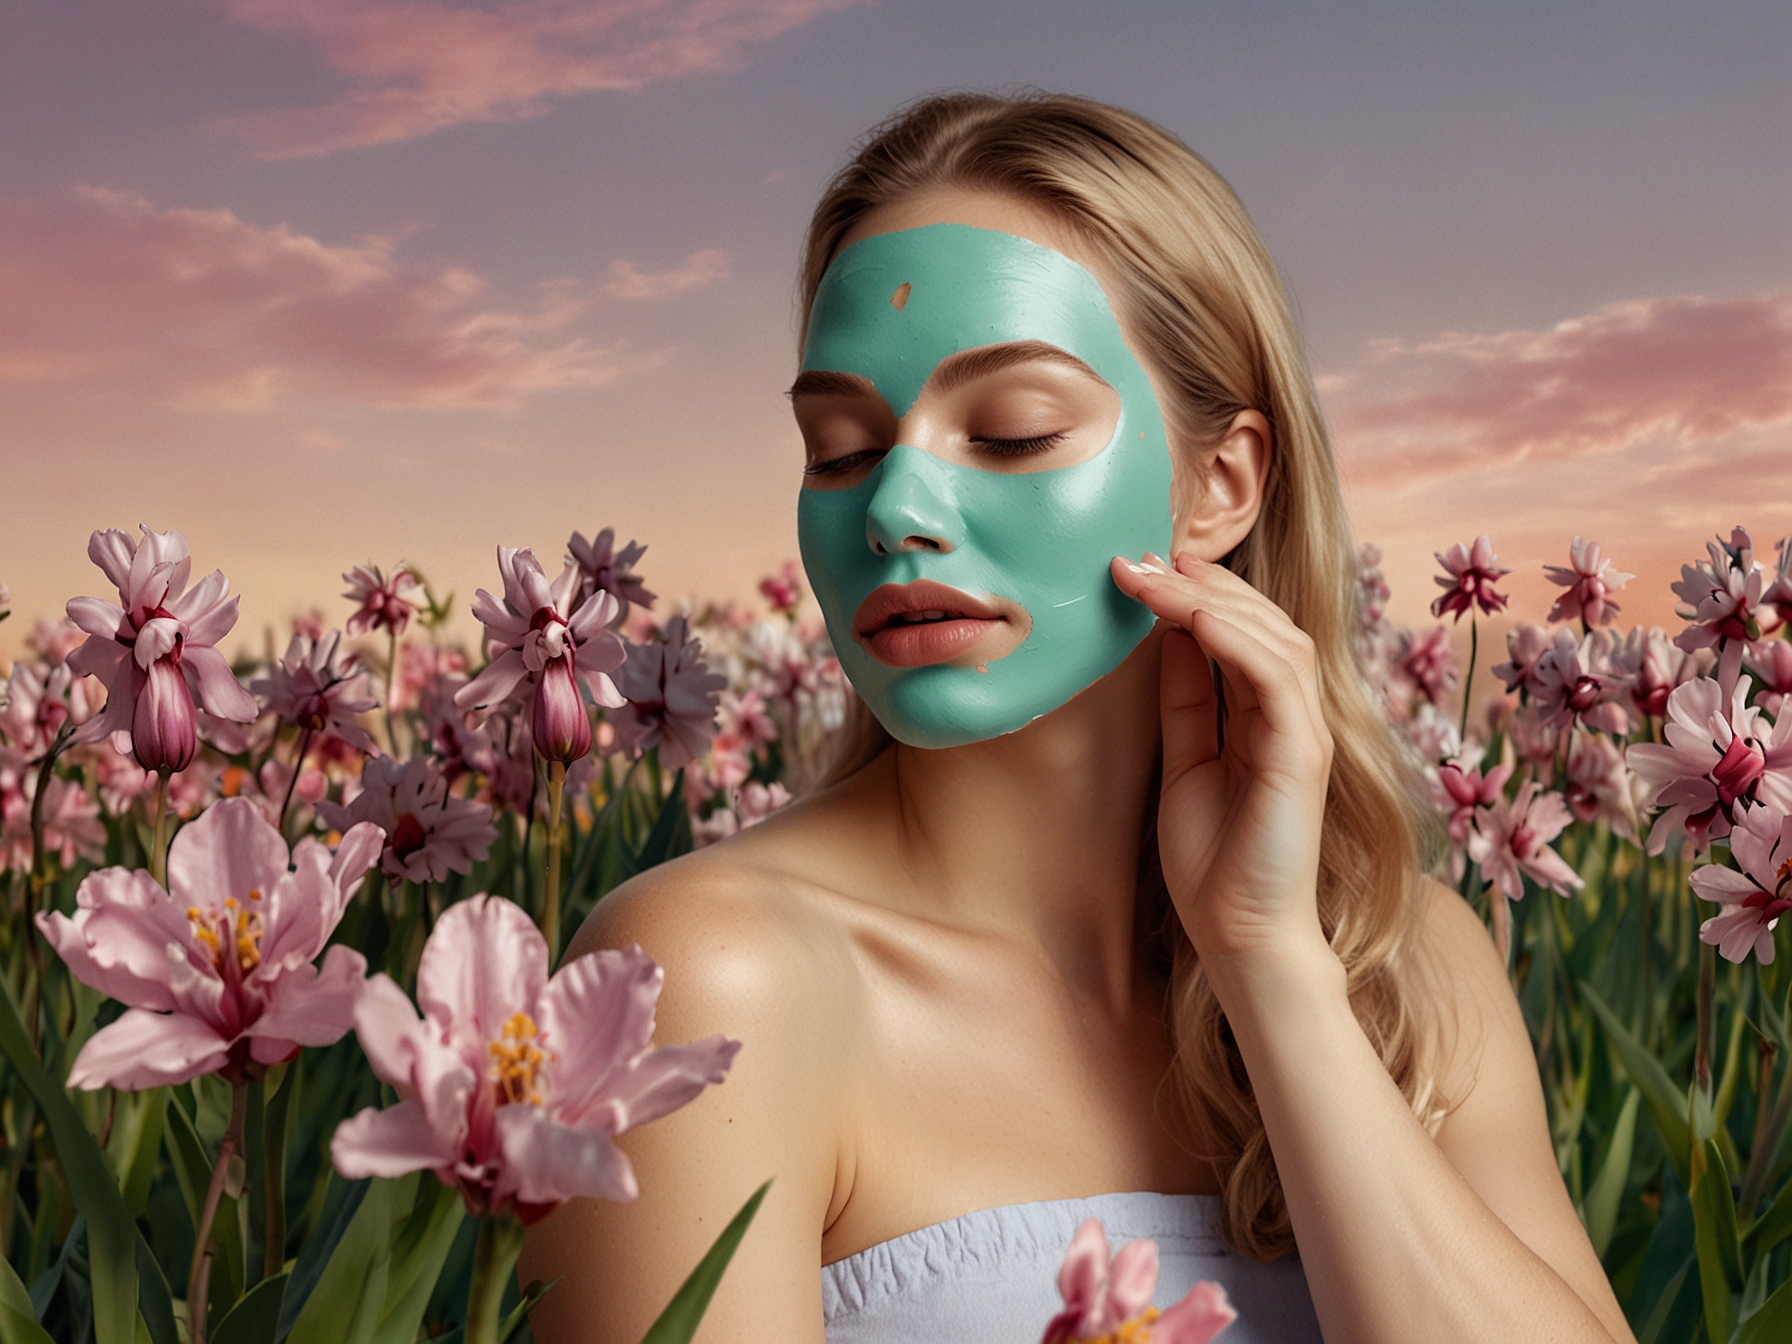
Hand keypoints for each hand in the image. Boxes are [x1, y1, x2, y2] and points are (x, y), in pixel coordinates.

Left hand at [1109, 551, 1335, 979]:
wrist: (1238, 934)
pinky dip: (1235, 641)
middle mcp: (1294, 715)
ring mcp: (1305, 732)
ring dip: (1210, 599)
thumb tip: (1166, 634)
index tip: (1138, 567)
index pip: (1242, 631)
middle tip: (1139, 556)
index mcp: (1265, 715)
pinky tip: (1190, 617)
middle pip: (1262, 621)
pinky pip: (1277, 679)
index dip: (1195, 593)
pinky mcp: (1303, 755)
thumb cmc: (1213, 860)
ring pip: (1274, 637)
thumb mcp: (1184, 760)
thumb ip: (1184, 700)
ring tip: (1153, 576)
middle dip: (1199, 582)